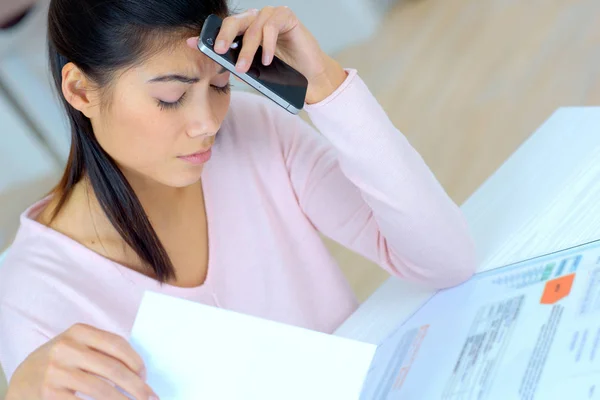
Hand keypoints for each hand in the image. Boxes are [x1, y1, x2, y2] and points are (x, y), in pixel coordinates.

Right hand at [6, 324, 156, 399]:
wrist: (23, 379)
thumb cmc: (61, 361)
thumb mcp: (78, 346)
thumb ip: (103, 351)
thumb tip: (139, 371)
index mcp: (78, 331)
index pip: (118, 344)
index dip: (136, 362)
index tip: (145, 376)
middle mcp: (66, 348)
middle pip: (113, 369)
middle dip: (136, 386)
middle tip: (149, 397)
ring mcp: (56, 372)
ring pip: (102, 390)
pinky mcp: (50, 394)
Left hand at [197, 8, 347, 103]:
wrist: (310, 77)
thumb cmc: (282, 72)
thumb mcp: (254, 70)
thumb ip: (235, 62)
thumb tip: (215, 62)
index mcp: (245, 30)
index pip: (223, 29)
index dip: (208, 35)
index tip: (193, 44)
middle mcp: (256, 19)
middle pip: (234, 22)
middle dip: (224, 36)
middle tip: (220, 51)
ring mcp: (271, 16)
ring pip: (252, 27)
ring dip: (247, 49)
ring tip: (245, 67)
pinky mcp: (286, 17)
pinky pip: (271, 25)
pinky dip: (266, 44)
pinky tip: (267, 59)